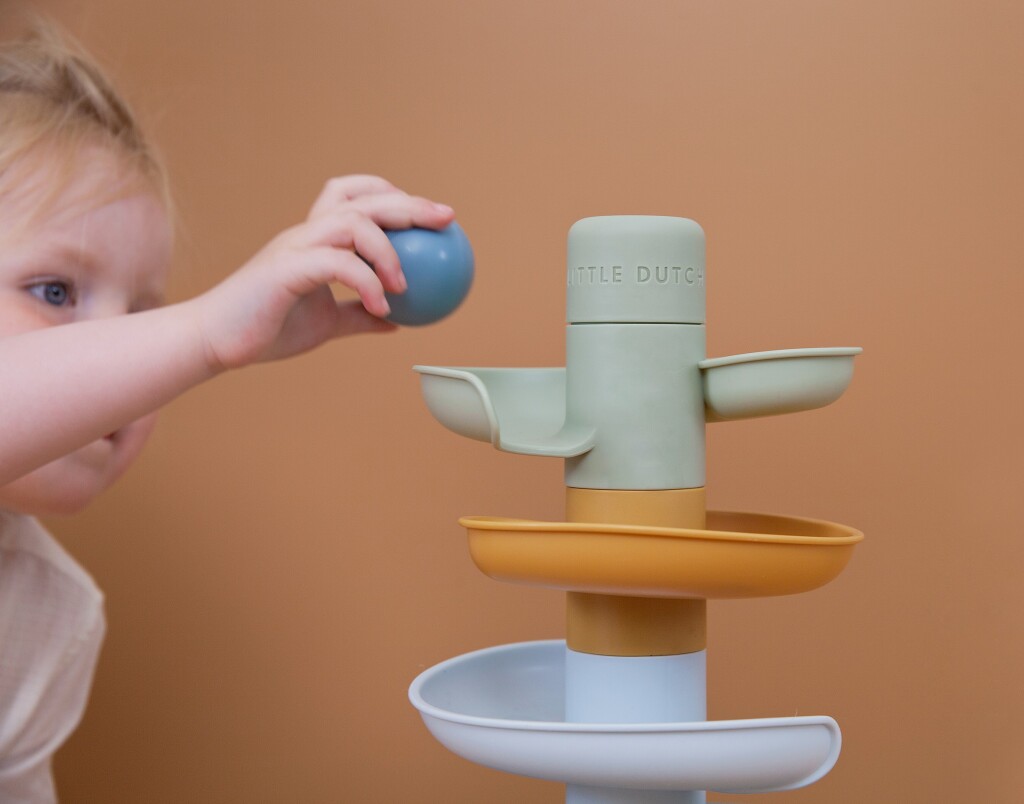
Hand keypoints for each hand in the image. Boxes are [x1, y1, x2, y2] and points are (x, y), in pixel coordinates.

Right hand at [193, 175, 454, 370]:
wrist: (216, 343)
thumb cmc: (265, 329)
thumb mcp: (326, 323)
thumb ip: (359, 315)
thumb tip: (399, 322)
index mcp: (314, 238)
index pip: (352, 195)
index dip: (392, 195)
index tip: (429, 217)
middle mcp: (305, 232)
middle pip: (362, 199)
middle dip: (409, 203)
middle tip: (447, 219)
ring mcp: (294, 246)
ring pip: (352, 223)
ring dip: (387, 251)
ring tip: (406, 285)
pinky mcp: (285, 268)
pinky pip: (337, 264)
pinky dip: (366, 282)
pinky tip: (383, 308)